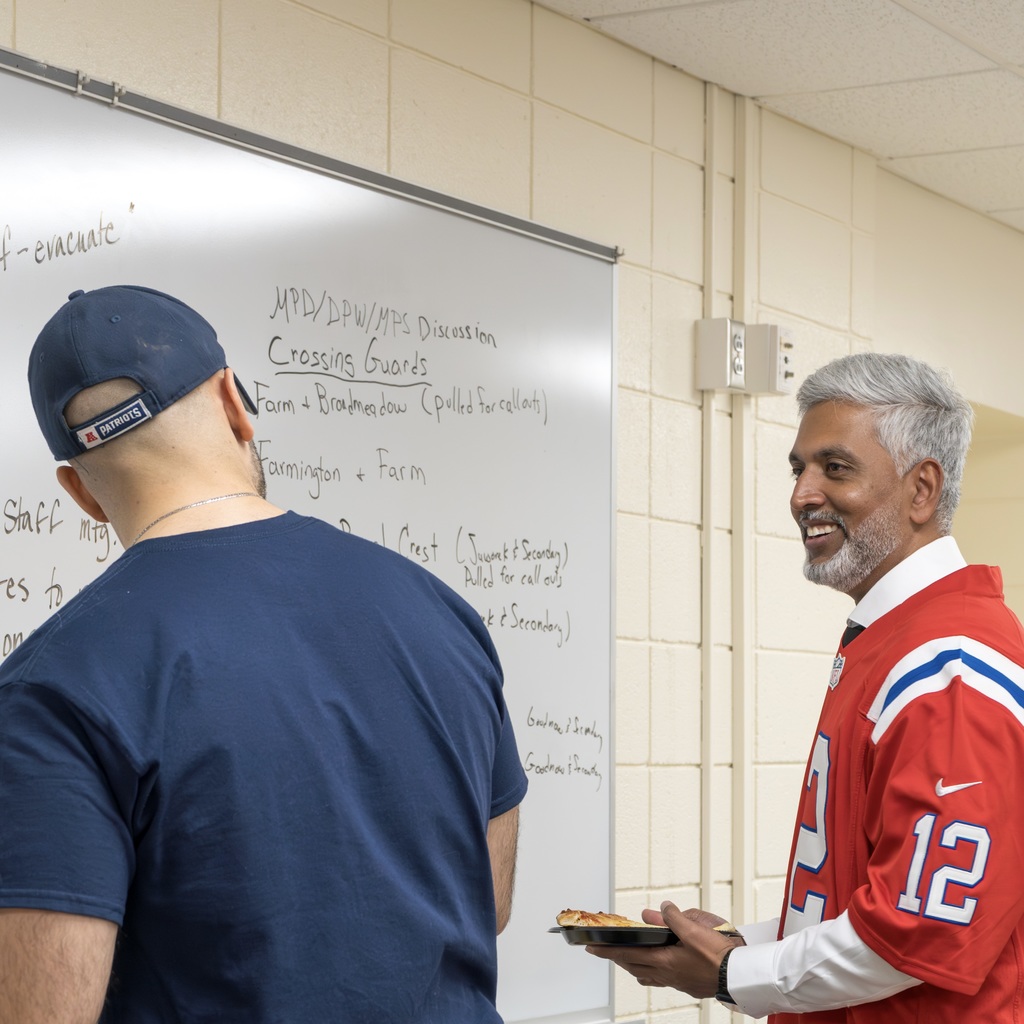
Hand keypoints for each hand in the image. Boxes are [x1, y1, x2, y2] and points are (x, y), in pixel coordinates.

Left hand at [585, 901, 743, 998]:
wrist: (739, 975)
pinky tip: (654, 967)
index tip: (591, 948)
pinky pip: (659, 978)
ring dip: (632, 964)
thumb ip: (673, 918)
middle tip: (605, 951)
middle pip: (633, 966)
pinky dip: (650, 970)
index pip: (627, 954)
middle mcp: (666, 974)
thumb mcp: (693, 929)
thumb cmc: (719, 956)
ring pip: (645, 974)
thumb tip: (659, 910)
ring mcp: (676, 981)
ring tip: (626, 957)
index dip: (607, 950)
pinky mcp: (686, 983)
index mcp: (663, 961)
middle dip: (616, 957)